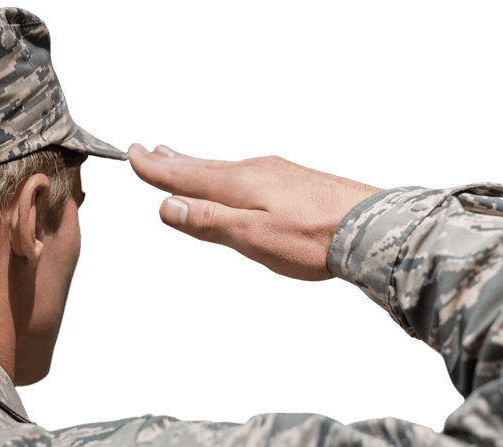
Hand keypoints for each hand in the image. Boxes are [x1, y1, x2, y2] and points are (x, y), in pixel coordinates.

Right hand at [128, 144, 381, 280]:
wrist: (371, 229)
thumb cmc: (311, 240)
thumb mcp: (251, 237)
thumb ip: (208, 221)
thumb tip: (165, 207)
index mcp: (238, 184)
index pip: (184, 176)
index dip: (155, 170)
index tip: (131, 156)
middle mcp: (255, 170)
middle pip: (204, 166)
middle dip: (174, 161)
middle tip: (151, 151)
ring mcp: (279, 173)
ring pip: (226, 168)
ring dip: (200, 165)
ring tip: (183, 160)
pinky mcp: (298, 181)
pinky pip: (249, 173)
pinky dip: (228, 173)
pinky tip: (236, 178)